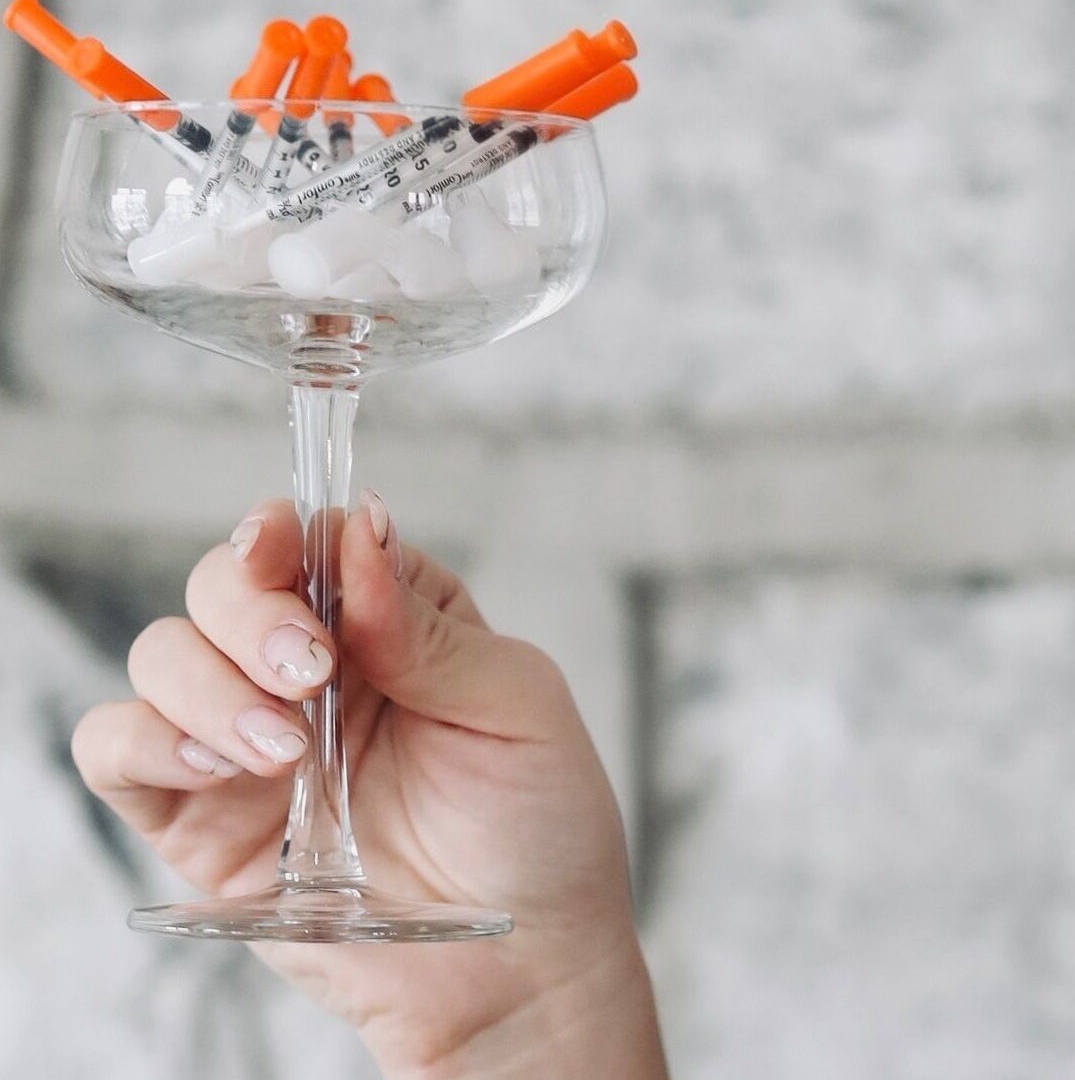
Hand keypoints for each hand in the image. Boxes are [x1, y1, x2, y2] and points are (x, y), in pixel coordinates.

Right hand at [70, 494, 666, 1076]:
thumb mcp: (516, 704)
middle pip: (219, 583)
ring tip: (286, 747)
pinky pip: (118, 750)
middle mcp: (310, 667)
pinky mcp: (200, 819)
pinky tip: (216, 765)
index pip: (309, 539)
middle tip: (308, 670)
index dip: (286, 532)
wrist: (518, 961)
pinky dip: (146, 740)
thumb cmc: (538, 825)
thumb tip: (358, 530)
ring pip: (162, 655)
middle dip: (248, 610)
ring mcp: (248, 738)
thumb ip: (425, 625)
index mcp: (390, 619)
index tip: (291, 550)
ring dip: (209, 684)